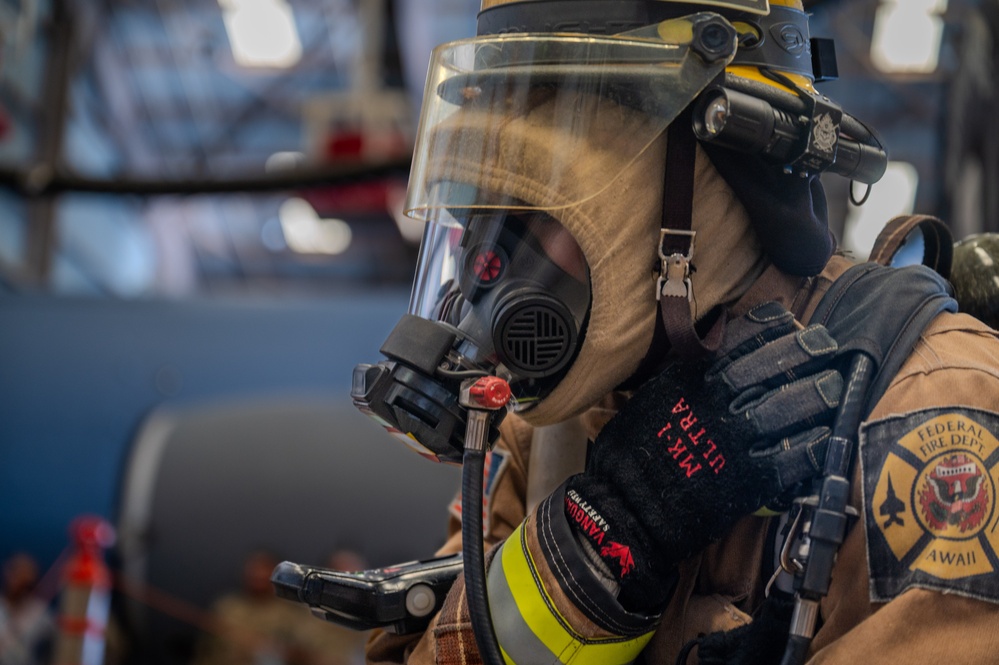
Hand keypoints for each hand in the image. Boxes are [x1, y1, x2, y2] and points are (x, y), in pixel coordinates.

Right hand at [563, 302, 842, 610]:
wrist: (626, 502)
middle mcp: (716, 400)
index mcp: (692, 376)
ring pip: (789, 406)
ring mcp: (734, 438)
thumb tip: (716, 352)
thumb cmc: (635, 446)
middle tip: (826, 345)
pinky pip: (794, 457)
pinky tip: (828, 436)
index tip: (790, 320)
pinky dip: (815, 446)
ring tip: (836, 388)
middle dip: (805, 351)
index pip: (741, 339)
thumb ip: (688, 373)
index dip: (772, 326)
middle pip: (772, 365)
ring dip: (818, 394)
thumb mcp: (654, 393)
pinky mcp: (748, 478)